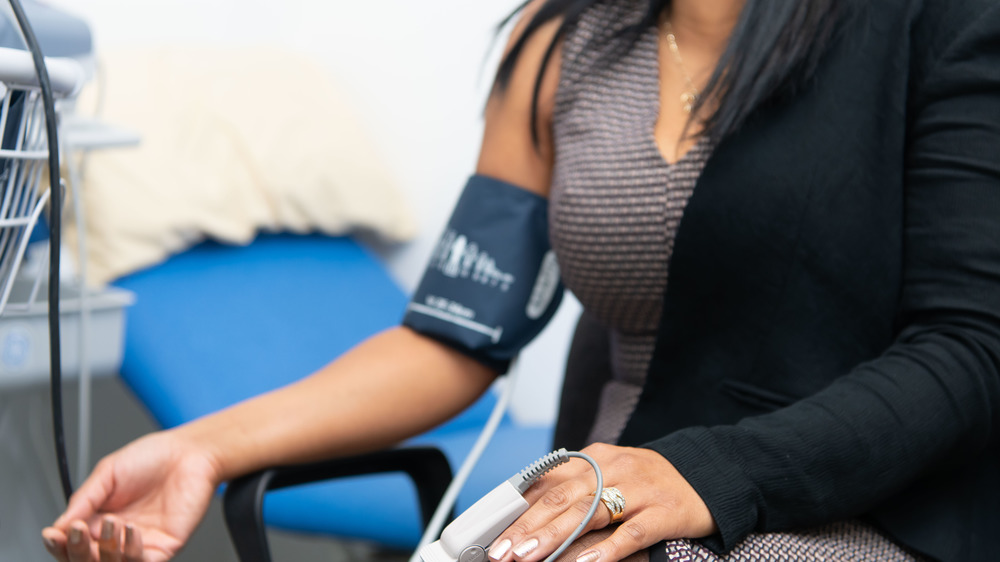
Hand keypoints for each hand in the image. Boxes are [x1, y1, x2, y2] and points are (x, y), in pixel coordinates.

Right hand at [41, 430, 222, 561]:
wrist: (188, 452)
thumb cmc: (153, 457)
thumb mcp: (107, 473)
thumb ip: (83, 500)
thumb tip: (59, 527)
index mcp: (99, 519)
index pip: (72, 544)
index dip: (59, 544)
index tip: (53, 535)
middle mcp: (117, 535)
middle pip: (86, 560)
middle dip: (76, 550)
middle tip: (78, 530)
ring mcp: (140, 543)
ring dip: (103, 550)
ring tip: (111, 521)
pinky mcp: (163, 547)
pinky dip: (130, 551)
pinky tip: (130, 529)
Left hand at [487, 443, 716, 561]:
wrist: (708, 475)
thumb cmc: (650, 481)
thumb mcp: (610, 474)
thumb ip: (575, 489)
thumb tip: (528, 514)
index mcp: (596, 458)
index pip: (548, 483)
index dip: (518, 510)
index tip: (494, 534)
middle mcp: (614, 469)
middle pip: (562, 498)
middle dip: (526, 527)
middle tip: (501, 551)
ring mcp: (640, 490)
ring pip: (589, 512)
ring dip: (554, 536)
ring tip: (528, 556)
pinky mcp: (664, 512)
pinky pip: (631, 532)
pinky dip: (606, 548)